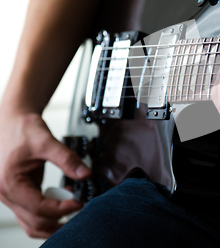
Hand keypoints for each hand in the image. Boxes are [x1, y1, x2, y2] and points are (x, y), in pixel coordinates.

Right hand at [0, 108, 90, 237]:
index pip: (39, 208)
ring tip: (75, 210)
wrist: (11, 121)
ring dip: (54, 223)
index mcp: (10, 182)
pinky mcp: (18, 194)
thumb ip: (67, 158)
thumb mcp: (46, 141)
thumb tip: (86, 174)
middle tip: (82, 206)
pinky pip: (31, 214)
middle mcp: (6, 194)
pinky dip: (48, 215)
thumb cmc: (22, 129)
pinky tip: (65, 201)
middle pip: (35, 222)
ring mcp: (10, 196)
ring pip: (31, 223)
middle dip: (60, 218)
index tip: (81, 200)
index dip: (63, 208)